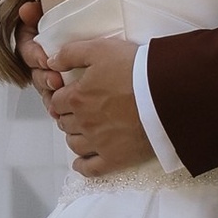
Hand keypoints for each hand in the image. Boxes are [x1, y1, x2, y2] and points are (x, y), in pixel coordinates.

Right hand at [14, 0, 65, 103]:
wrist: (101, 31)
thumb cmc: (73, 22)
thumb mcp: (54, 12)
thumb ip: (37, 11)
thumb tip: (26, 9)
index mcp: (34, 41)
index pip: (27, 49)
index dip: (34, 56)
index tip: (44, 59)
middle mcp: (40, 60)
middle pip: (35, 73)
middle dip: (44, 78)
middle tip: (56, 80)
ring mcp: (51, 76)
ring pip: (45, 89)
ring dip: (50, 95)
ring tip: (62, 96)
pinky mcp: (63, 90)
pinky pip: (56, 102)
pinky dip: (57, 107)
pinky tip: (60, 111)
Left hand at [46, 35, 151, 176]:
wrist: (167, 94)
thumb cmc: (136, 70)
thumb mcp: (100, 49)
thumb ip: (71, 54)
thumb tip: (51, 62)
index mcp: (77, 98)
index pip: (57, 101)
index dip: (61, 97)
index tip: (67, 97)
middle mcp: (84, 123)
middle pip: (65, 123)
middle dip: (68, 116)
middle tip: (77, 112)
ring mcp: (99, 143)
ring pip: (74, 144)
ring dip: (74, 137)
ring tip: (81, 132)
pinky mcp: (115, 158)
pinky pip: (91, 168)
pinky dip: (83, 166)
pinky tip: (80, 163)